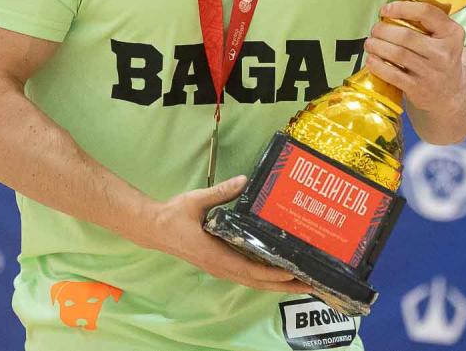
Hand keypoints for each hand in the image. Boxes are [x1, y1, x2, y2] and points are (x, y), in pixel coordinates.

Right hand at [144, 175, 312, 294]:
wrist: (154, 228)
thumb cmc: (174, 216)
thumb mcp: (196, 201)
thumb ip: (221, 193)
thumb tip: (244, 180)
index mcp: (215, 255)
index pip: (249, 270)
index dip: (271, 273)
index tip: (292, 272)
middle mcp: (220, 267)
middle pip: (257, 283)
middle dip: (285, 285)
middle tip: (312, 284)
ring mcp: (220, 268)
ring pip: (253, 282)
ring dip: (277, 284)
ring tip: (302, 282)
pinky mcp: (220, 265)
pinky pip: (247, 276)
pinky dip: (265, 278)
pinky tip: (279, 274)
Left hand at [364, 0, 465, 116]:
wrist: (452, 92)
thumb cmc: (441, 57)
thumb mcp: (445, 37)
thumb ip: (427, 21)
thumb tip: (392, 8)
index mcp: (452, 33)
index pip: (426, 12)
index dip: (401, 8)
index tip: (384, 10)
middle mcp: (444, 53)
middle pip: (406, 35)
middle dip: (383, 30)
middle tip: (375, 30)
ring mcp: (432, 72)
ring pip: (397, 54)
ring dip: (377, 46)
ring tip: (370, 43)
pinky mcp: (419, 89)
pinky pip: (392, 74)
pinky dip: (377, 65)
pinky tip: (371, 59)